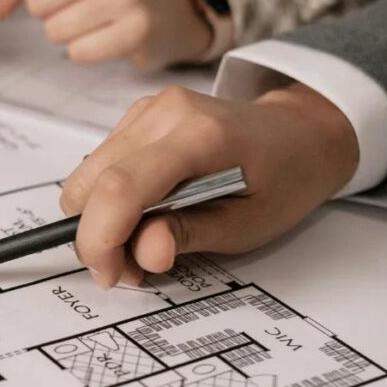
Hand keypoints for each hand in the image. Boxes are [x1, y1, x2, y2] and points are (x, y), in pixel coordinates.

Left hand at [0, 0, 212, 69]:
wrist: (166, 6)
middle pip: (39, 1)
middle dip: (44, 12)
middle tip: (68, 7)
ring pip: (56, 29)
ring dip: (63, 31)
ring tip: (87, 20)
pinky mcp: (138, 28)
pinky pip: (79, 52)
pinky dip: (83, 50)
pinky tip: (100, 36)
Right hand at [59, 85, 357, 288]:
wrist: (300, 133)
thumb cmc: (284, 178)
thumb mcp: (248, 224)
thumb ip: (190, 236)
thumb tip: (144, 254)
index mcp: (200, 137)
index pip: (120, 188)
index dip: (101, 239)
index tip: (111, 274)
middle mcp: (165, 114)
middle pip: (90, 183)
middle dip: (96, 238)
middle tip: (130, 266)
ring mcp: (146, 111)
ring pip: (86, 179)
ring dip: (99, 222)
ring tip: (140, 241)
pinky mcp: (136, 118)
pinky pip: (97, 169)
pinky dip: (106, 203)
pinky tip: (141, 215)